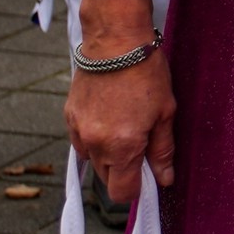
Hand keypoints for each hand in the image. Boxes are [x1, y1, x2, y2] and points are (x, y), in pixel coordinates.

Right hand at [68, 0, 176, 197]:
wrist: (115, 40)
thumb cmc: (145, 72)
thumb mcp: (165, 113)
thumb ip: (162, 151)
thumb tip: (164, 180)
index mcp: (121, 147)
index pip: (122, 193)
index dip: (137, 189)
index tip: (147, 175)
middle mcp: (95, 144)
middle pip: (107, 179)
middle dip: (124, 170)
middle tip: (140, 143)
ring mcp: (78, 131)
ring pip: (93, 160)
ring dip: (108, 154)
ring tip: (124, 124)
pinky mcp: (68, 117)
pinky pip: (82, 141)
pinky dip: (94, 137)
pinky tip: (109, 115)